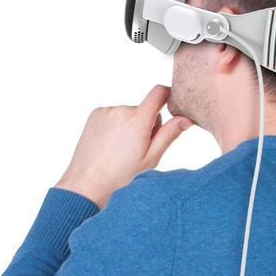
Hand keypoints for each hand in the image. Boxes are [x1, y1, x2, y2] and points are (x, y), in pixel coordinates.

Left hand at [57, 85, 191, 209]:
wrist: (88, 182)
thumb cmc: (122, 175)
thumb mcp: (151, 158)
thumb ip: (169, 135)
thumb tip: (187, 118)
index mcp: (138, 121)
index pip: (159, 93)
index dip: (168, 95)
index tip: (170, 102)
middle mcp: (122, 110)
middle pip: (144, 109)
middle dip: (146, 125)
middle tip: (137, 148)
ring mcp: (107, 111)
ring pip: (128, 114)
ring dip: (129, 126)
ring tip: (120, 149)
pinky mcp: (96, 113)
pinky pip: (113, 115)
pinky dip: (115, 126)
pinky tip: (110, 144)